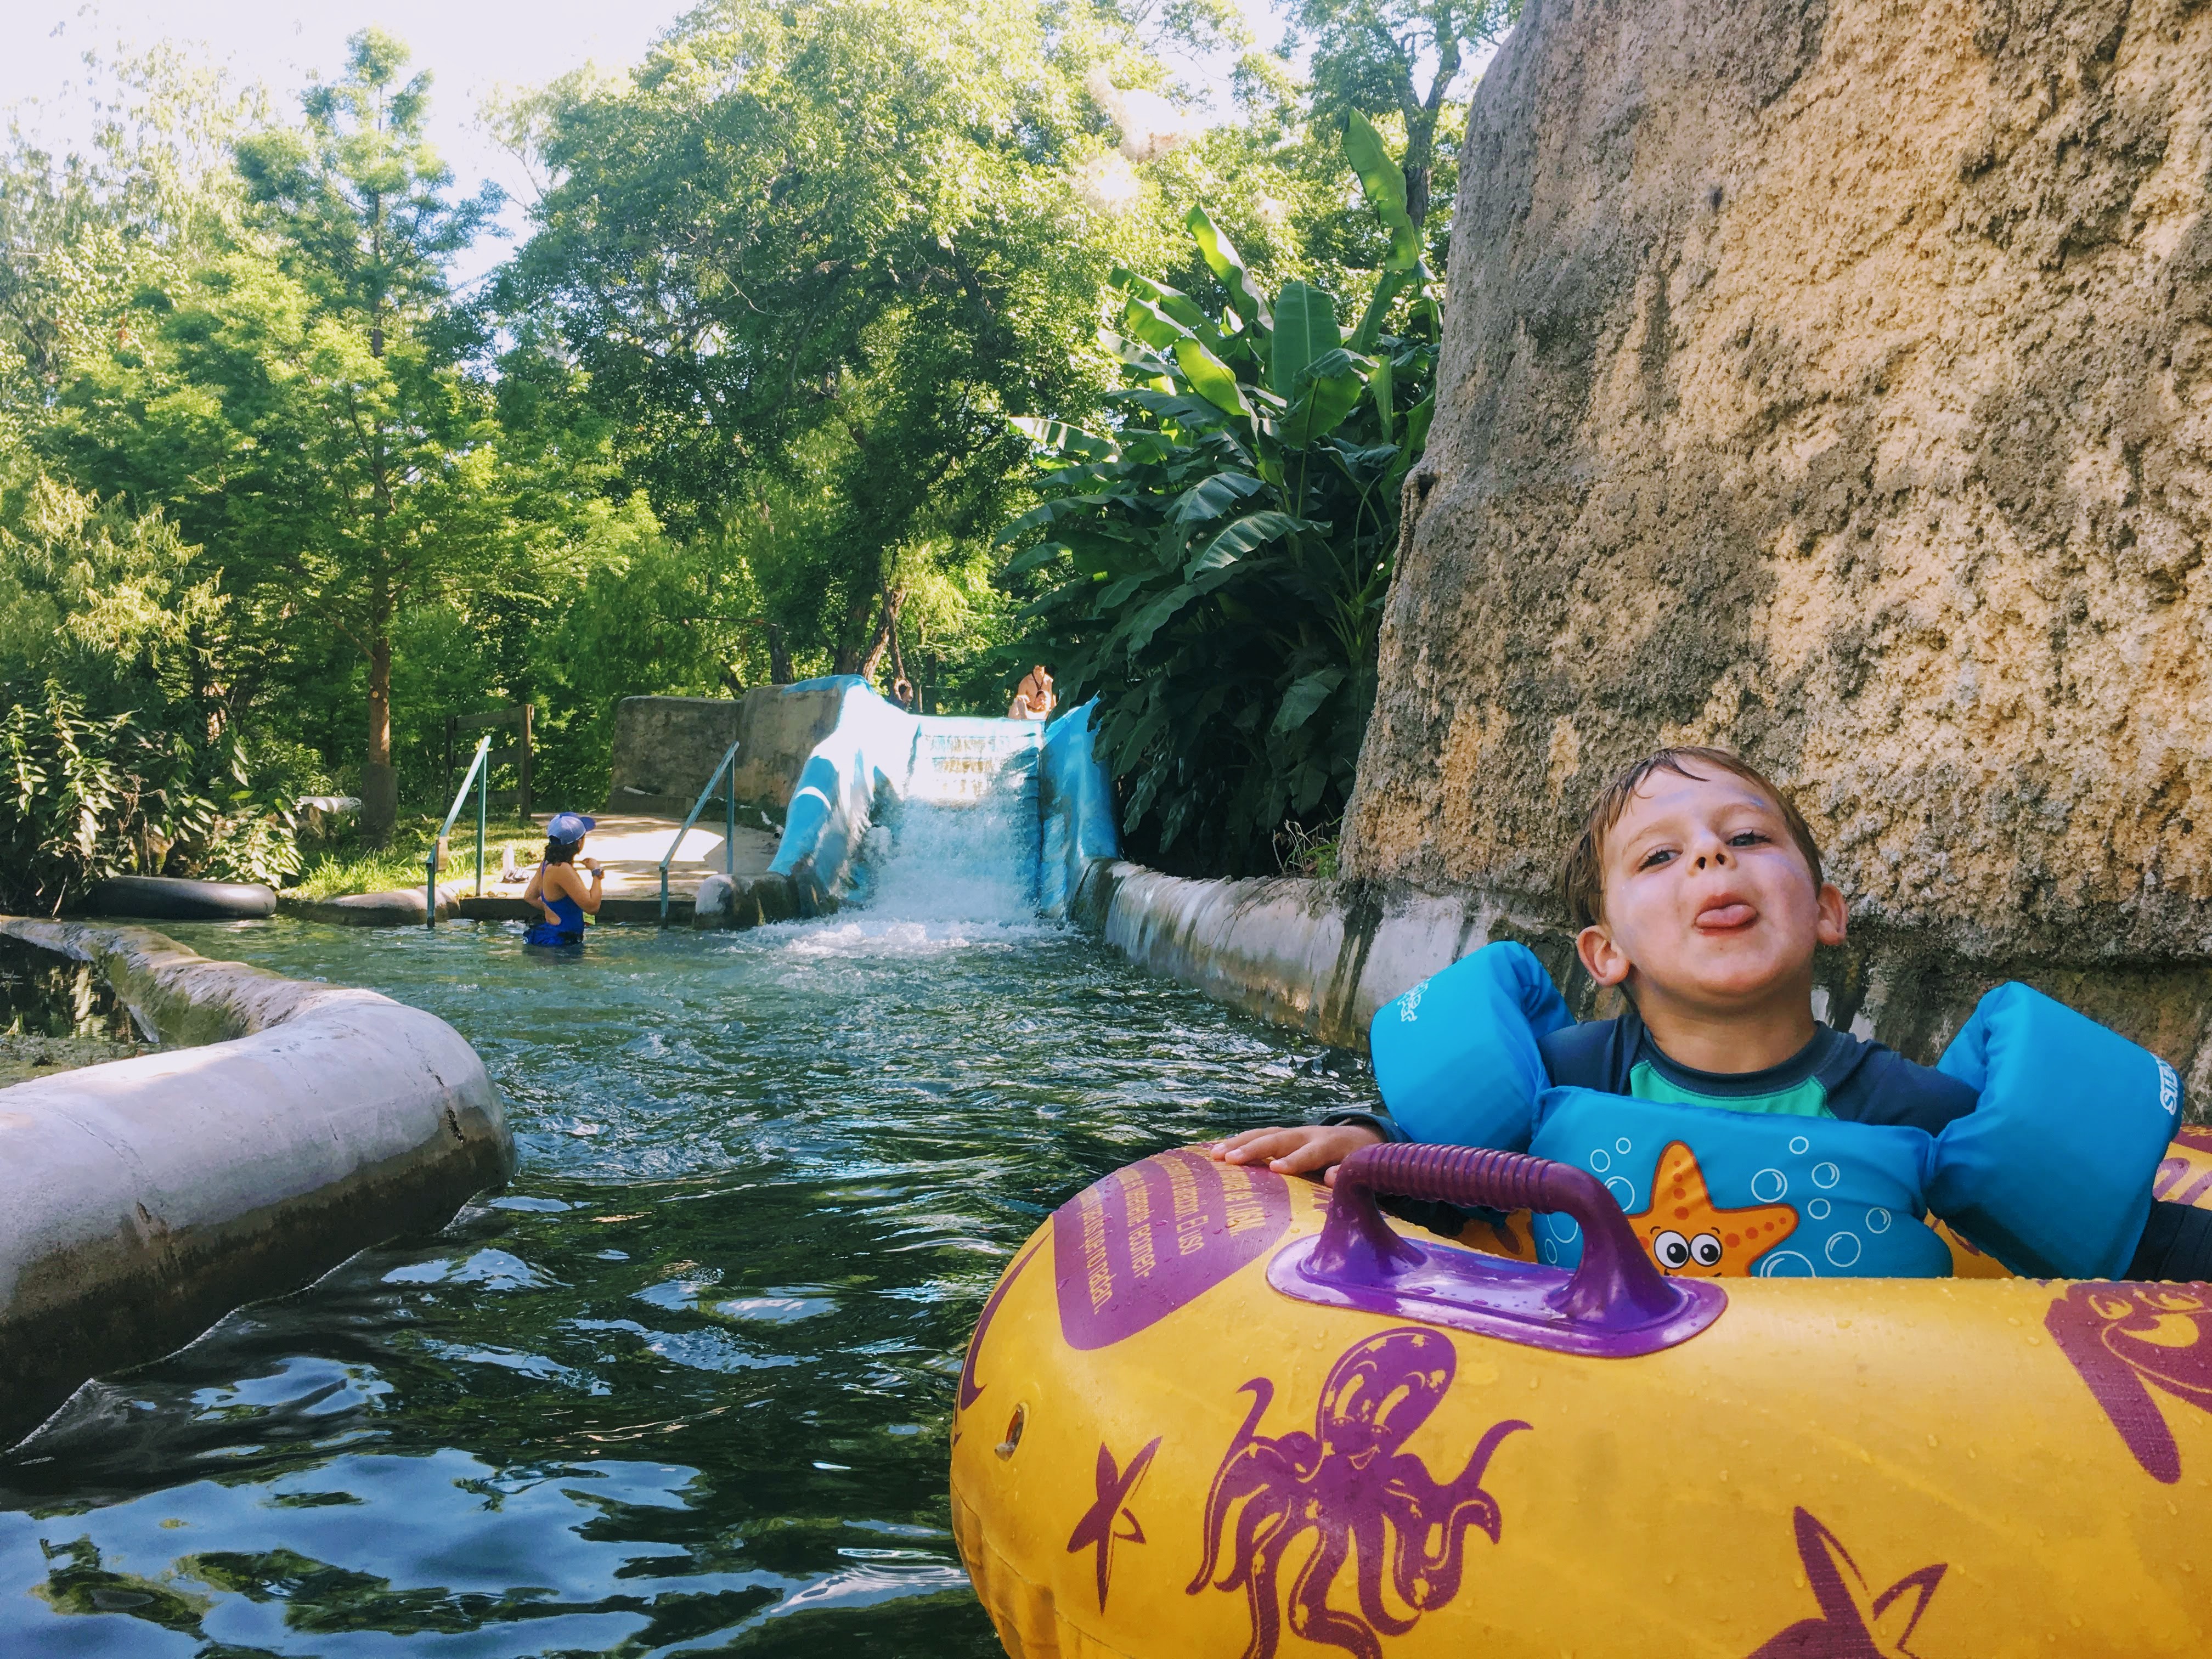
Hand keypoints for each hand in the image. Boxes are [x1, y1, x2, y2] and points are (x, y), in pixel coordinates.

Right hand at [583, 858, 601, 874]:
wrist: (596, 869)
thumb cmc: (590, 866)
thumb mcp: (586, 864)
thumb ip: (583, 862)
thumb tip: (582, 862)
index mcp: (590, 858)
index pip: (586, 858)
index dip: (584, 860)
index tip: (582, 862)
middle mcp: (593, 859)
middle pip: (589, 859)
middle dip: (586, 861)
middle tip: (585, 863)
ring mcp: (595, 861)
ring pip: (591, 861)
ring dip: (589, 863)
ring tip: (587, 865)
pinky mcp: (597, 863)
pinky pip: (593, 863)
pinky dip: (591, 864)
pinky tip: (590, 866)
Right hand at [1206, 1123, 1383, 1184]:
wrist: (1358, 1138)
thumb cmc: (1358, 1161)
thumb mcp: (1362, 1168)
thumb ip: (1348, 1174)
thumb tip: (1332, 1178)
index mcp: (1329, 1145)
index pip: (1311, 1152)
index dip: (1295, 1160)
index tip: (1276, 1169)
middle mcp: (1307, 1134)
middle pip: (1279, 1138)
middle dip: (1254, 1148)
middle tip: (1230, 1160)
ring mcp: (1293, 1133)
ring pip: (1264, 1134)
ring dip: (1239, 1143)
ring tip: (1215, 1155)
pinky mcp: (1282, 1136)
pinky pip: (1258, 1137)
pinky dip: (1238, 1142)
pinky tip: (1216, 1151)